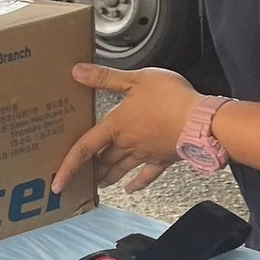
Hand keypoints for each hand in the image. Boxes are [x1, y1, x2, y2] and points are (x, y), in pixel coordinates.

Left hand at [52, 62, 199, 196]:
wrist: (202, 121)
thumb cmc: (171, 98)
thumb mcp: (135, 80)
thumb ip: (105, 77)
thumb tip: (77, 71)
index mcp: (116, 126)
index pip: (84, 148)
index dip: (68, 166)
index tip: (57, 183)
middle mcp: (127, 144)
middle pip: (102, 161)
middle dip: (89, 171)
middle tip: (77, 180)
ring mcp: (145, 154)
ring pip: (120, 169)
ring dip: (108, 177)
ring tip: (99, 184)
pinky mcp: (163, 158)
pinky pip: (147, 175)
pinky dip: (138, 183)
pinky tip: (131, 188)